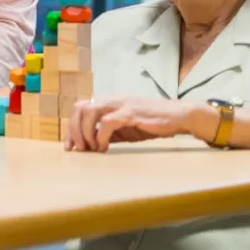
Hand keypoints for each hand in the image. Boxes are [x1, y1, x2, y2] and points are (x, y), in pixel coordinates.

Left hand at [65, 96, 194, 152]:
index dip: (71, 127)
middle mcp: (111, 100)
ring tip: (90, 148)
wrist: (179, 116)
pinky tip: (104, 147)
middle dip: (74, 130)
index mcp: (108, 102)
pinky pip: (108, 122)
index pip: (80, 108)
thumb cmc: (152, 123)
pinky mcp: (131, 112)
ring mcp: (121, 104)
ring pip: (89, 111)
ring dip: (85, 132)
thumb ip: (108, 133)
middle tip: (77, 149)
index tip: (70, 146)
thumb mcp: (125, 129)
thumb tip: (90, 145)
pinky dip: (101, 136)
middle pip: (80, 108)